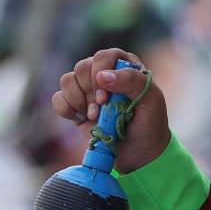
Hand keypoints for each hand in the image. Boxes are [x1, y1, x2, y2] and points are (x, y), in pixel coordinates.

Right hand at [51, 47, 170, 173]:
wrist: (139, 153)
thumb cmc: (150, 123)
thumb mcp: (152, 100)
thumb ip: (132, 81)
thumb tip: (101, 76)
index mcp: (125, 66)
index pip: (104, 56)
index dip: (100, 73)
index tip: (105, 98)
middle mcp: (105, 74)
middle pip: (82, 67)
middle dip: (89, 91)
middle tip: (101, 109)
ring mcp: (88, 90)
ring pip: (67, 80)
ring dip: (78, 100)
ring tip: (94, 117)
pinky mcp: (76, 107)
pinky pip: (58, 98)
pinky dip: (66, 109)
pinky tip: (82, 119)